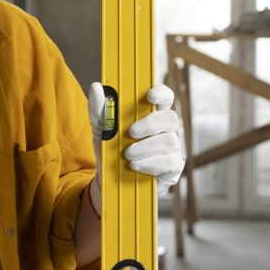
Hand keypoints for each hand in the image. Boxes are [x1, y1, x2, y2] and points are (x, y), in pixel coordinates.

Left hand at [87, 83, 184, 200]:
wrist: (109, 182)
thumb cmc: (110, 150)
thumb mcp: (101, 129)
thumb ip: (99, 109)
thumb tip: (96, 87)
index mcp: (152, 114)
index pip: (165, 97)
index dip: (161, 93)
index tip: (150, 95)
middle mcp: (166, 129)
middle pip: (171, 118)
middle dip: (151, 124)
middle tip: (131, 132)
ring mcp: (172, 149)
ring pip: (170, 141)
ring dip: (146, 148)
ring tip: (128, 154)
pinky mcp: (173, 168)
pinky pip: (169, 162)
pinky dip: (150, 164)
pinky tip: (135, 165)